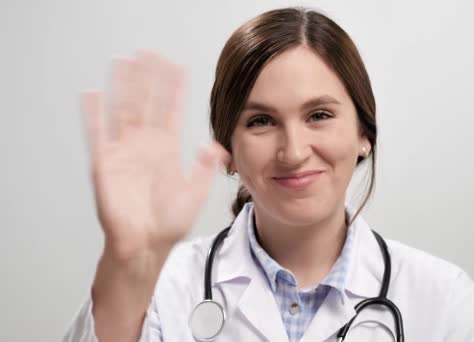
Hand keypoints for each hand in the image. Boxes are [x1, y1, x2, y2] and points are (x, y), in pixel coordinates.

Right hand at [81, 51, 228, 260]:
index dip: (173, 90)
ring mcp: (124, 153)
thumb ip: (204, 168)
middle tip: (151, 54)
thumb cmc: (169, 223)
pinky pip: (98, 134)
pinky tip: (94, 93)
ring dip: (124, 87)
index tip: (178, 68)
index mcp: (167, 150)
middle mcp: (145, 146)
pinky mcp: (105, 164)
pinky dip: (94, 114)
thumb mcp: (194, 193)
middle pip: (146, 104)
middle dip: (148, 79)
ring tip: (126, 62)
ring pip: (123, 111)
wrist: (146, 244)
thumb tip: (215, 145)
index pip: (170, 111)